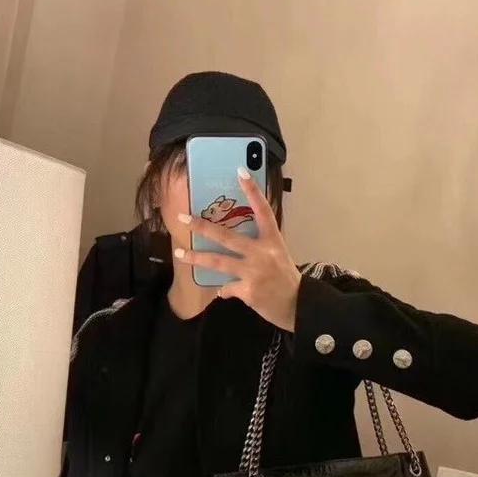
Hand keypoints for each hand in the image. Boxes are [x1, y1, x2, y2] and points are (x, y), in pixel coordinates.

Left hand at [174, 167, 301, 331]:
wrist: (297, 305)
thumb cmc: (286, 279)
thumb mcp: (278, 255)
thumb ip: (260, 247)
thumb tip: (233, 242)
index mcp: (273, 240)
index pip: (262, 211)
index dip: (252, 190)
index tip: (240, 171)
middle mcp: (262, 253)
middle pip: (227, 236)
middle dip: (202, 227)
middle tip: (183, 218)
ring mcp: (254, 272)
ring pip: (218, 262)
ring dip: (197, 258)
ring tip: (180, 254)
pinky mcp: (248, 290)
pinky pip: (227, 288)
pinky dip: (223, 290)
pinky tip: (221, 291)